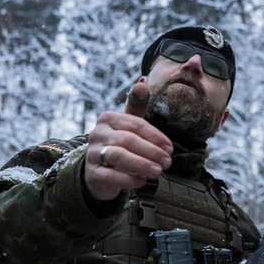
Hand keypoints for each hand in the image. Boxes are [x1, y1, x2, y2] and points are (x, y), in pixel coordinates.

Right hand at [84, 81, 172, 200]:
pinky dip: (128, 179)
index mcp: (108, 118)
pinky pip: (110, 175)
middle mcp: (98, 134)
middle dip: (151, 151)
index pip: (135, 124)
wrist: (98, 170)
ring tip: (158, 171)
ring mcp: (93, 153)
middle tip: (167, 161)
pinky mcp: (93, 173)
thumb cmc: (118, 144)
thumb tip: (143, 82)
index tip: (170, 148)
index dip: (155, 136)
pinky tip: (142, 182)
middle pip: (128, 140)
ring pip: (118, 156)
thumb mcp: (128, 125)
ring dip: (141, 164)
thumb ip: (137, 106)